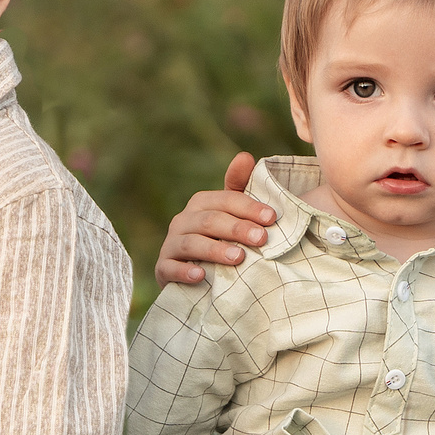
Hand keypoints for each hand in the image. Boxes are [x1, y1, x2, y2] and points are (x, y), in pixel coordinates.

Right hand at [156, 152, 273, 284]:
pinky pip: (170, 268)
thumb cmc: (219, 240)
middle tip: (262, 239)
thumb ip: (239, 189)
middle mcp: (182, 221)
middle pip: (209, 221)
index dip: (248, 207)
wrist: (195, 278)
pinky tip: (200, 276)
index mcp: (200, 204)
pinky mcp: (162, 270)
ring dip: (214, 250)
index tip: (272, 218)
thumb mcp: (231, 215)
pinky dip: (184, 272)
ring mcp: (171, 245)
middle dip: (236, 228)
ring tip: (238, 258)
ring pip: (191, 244)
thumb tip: (245, 156)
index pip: (225, 200)